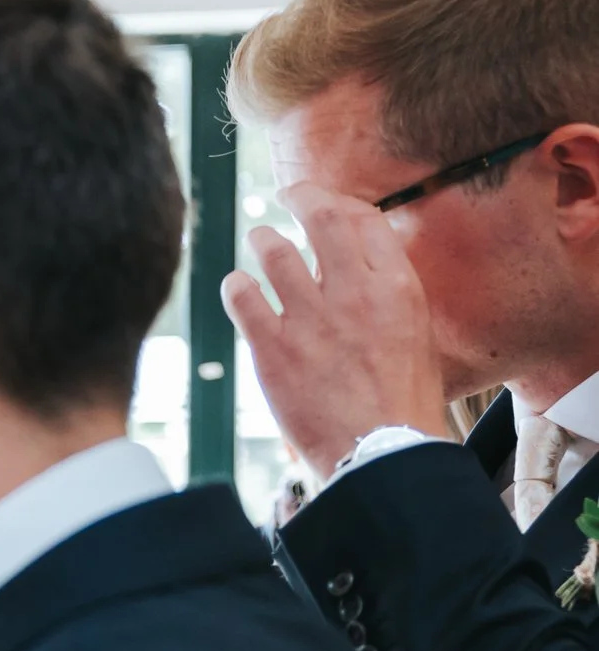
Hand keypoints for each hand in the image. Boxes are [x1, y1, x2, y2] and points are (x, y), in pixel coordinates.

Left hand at [220, 182, 449, 474]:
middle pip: (321, 217)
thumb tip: (358, 265)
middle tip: (285, 196)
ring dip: (262, 238)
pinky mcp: (273, 347)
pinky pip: (241, 295)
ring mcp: (311, 319)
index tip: (318, 200)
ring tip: (259, 238)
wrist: (383, 454)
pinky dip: (236, 285)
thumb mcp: (414, 335)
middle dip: (299, 197)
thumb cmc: (401, 402)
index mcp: (398, 289)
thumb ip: (387, 296)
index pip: (364, 219)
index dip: (336, 200)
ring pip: (273, 250)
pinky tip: (239, 288)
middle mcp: (355, 294)